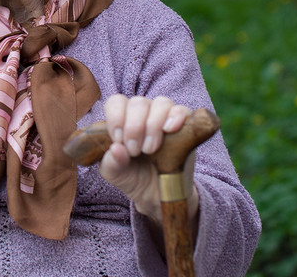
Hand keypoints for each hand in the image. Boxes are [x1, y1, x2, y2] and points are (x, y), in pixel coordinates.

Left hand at [98, 94, 197, 225]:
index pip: (116, 102)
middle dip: (134, 127)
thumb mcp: (115, 173)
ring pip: (161, 103)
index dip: (115, 117)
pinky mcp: (185, 126)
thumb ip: (111, 162)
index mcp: (122, 118)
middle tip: (135, 151)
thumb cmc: (132, 176)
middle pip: (138, 102)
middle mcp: (143, 113)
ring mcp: (164, 117)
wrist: (157, 194)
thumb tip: (116, 148)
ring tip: (150, 150)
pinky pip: (182, 110)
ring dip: (153, 125)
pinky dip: (176, 117)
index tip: (118, 140)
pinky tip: (169, 130)